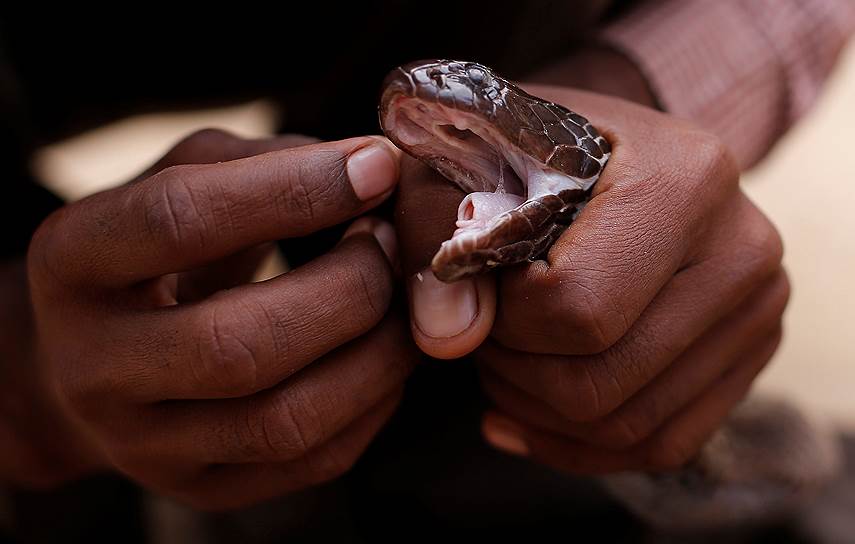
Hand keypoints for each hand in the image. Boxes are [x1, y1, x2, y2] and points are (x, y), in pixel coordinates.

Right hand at [21, 129, 417, 507]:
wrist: (100, 356)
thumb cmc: (159, 250)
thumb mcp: (183, 179)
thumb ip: (267, 162)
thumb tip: (375, 169)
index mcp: (73, 262)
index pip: (180, 221)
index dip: (294, 190)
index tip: (377, 168)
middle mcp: (93, 367)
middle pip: (237, 345)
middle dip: (349, 286)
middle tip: (391, 243)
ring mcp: (144, 445)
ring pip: (283, 420)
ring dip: (376, 353)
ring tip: (402, 301)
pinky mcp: (201, 489)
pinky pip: (313, 460)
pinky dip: (374, 402)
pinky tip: (383, 354)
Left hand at [396, 87, 786, 473]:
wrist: (607, 149)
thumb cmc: (532, 148)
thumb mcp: (465, 161)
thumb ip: (435, 233)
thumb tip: (448, 340)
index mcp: (683, 179)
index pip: (577, 307)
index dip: (503, 321)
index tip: (478, 286)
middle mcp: (741, 248)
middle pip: (601, 382)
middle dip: (513, 374)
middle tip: (480, 335)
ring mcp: (756, 309)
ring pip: (627, 426)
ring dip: (537, 412)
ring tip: (501, 365)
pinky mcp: (749, 355)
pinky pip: (662, 443)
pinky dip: (579, 445)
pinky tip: (524, 414)